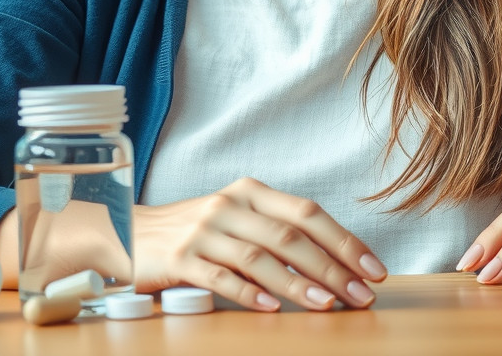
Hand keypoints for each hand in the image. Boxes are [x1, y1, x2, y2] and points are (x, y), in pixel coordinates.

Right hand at [134, 177, 387, 310]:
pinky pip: (220, 277)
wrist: (128, 232)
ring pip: (259, 258)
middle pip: (290, 237)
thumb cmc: (195, 231)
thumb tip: (335, 265)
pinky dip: (249, 294)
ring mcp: (202, 231)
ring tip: (327, 304)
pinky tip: (272, 309)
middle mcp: (228, 205)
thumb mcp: (237, 218)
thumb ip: (277, 233)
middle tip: (361, 296)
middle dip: (332, 269)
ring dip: (297, 284)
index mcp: (250, 191)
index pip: (307, 213)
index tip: (373, 269)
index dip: (344, 241)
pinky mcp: (179, 259)